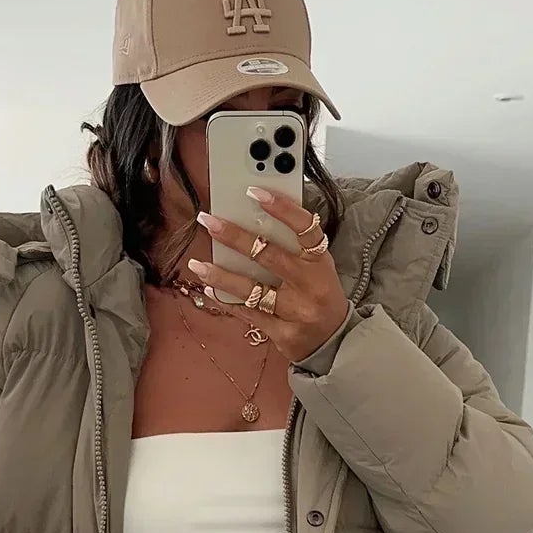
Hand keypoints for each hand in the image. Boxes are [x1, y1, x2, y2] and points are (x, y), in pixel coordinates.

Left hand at [187, 186, 349, 363]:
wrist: (334, 340)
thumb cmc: (320, 294)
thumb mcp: (318, 266)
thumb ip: (294, 245)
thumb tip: (254, 216)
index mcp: (320, 261)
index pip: (305, 227)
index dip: (281, 208)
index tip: (254, 191)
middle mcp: (310, 285)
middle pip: (269, 256)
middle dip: (235, 237)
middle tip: (209, 221)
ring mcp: (296, 312)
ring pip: (252, 290)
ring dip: (221, 276)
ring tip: (197, 264)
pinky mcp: (283, 334)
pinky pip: (248, 314)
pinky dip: (227, 301)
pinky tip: (210, 288)